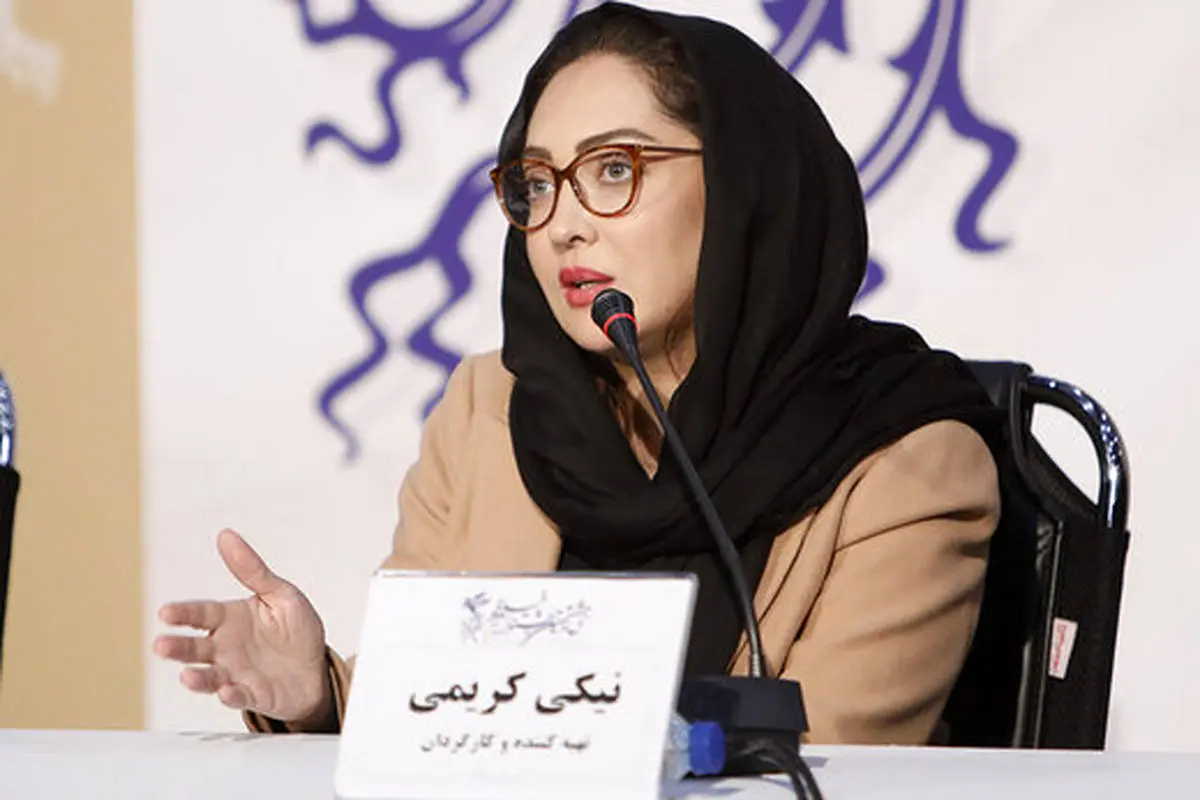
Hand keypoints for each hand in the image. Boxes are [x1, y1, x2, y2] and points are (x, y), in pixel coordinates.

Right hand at [153, 529, 331, 723]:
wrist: (317, 667)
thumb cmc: (296, 630)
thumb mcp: (280, 593)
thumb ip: (252, 569)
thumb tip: (227, 536)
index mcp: (229, 619)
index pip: (200, 614)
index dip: (183, 613)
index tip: (166, 612)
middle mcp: (226, 648)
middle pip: (195, 648)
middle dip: (176, 647)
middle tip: (161, 645)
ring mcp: (236, 673)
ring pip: (209, 677)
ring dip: (197, 678)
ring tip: (187, 676)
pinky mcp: (254, 695)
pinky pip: (240, 696)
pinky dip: (231, 695)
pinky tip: (227, 691)